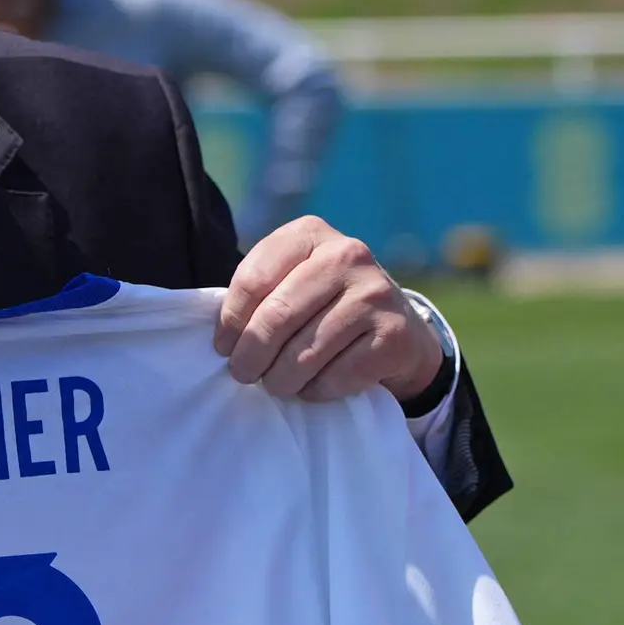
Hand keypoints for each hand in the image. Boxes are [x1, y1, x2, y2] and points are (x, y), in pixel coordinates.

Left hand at [217, 218, 443, 402]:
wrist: (400, 327)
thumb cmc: (328, 305)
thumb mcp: (294, 281)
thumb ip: (261, 294)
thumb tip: (225, 340)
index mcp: (311, 234)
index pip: (254, 278)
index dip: (230, 320)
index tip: (224, 347)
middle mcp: (347, 255)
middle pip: (277, 316)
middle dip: (251, 355)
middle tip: (242, 374)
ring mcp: (374, 294)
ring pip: (305, 353)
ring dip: (280, 380)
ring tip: (276, 384)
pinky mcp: (392, 335)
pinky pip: (335, 377)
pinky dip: (315, 390)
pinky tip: (314, 386)